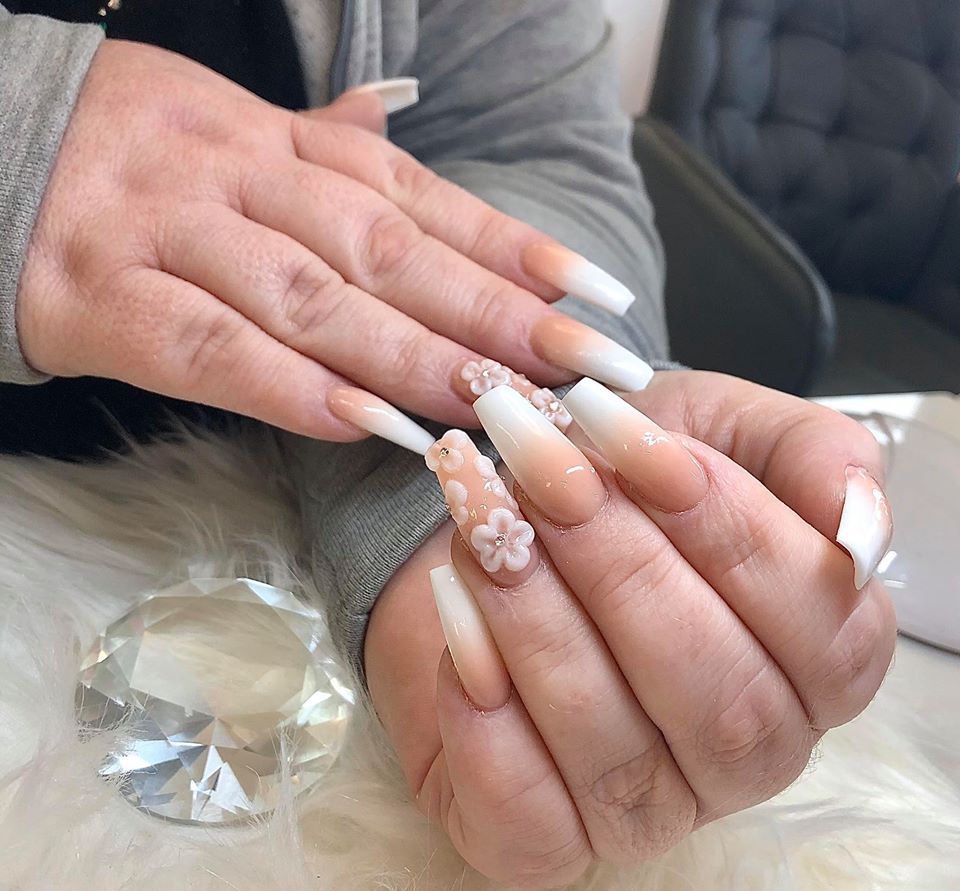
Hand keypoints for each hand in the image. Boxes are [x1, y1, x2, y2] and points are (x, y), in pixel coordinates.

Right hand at [16, 41, 639, 441]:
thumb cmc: (136, 160)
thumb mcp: (237, 132)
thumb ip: (323, 146)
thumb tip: (403, 127)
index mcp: (284, 143)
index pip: (424, 200)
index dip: (515, 252)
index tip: (595, 302)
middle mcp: (242, 179)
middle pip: (389, 253)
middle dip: (493, 314)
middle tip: (580, 367)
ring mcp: (173, 236)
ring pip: (315, 300)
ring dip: (414, 357)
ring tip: (500, 404)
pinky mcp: (106, 301)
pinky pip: (213, 349)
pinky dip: (294, 389)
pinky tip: (371, 426)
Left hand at [366, 370, 895, 886]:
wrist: (500, 523)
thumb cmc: (616, 481)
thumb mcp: (717, 430)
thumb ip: (807, 454)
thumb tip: (857, 520)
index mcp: (814, 662)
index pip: (814, 621)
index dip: (728, 528)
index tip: (637, 446)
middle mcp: (743, 754)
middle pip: (715, 692)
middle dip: (619, 569)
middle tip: (545, 478)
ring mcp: (645, 811)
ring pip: (614, 749)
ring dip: (537, 620)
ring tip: (486, 525)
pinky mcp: (542, 838)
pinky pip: (523, 811)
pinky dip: (481, 713)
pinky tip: (454, 611)